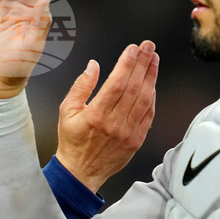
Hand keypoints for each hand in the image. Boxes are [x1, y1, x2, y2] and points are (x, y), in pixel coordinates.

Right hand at [55, 41, 158, 191]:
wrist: (80, 171)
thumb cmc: (72, 140)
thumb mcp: (66, 110)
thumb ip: (80, 86)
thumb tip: (93, 66)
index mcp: (95, 115)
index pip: (116, 83)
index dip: (127, 64)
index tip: (132, 49)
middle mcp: (114, 123)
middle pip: (133, 88)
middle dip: (142, 63)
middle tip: (148, 46)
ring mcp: (128, 133)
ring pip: (144, 100)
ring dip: (151, 77)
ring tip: (153, 60)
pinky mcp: (136, 140)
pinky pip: (148, 115)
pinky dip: (152, 98)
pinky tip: (152, 84)